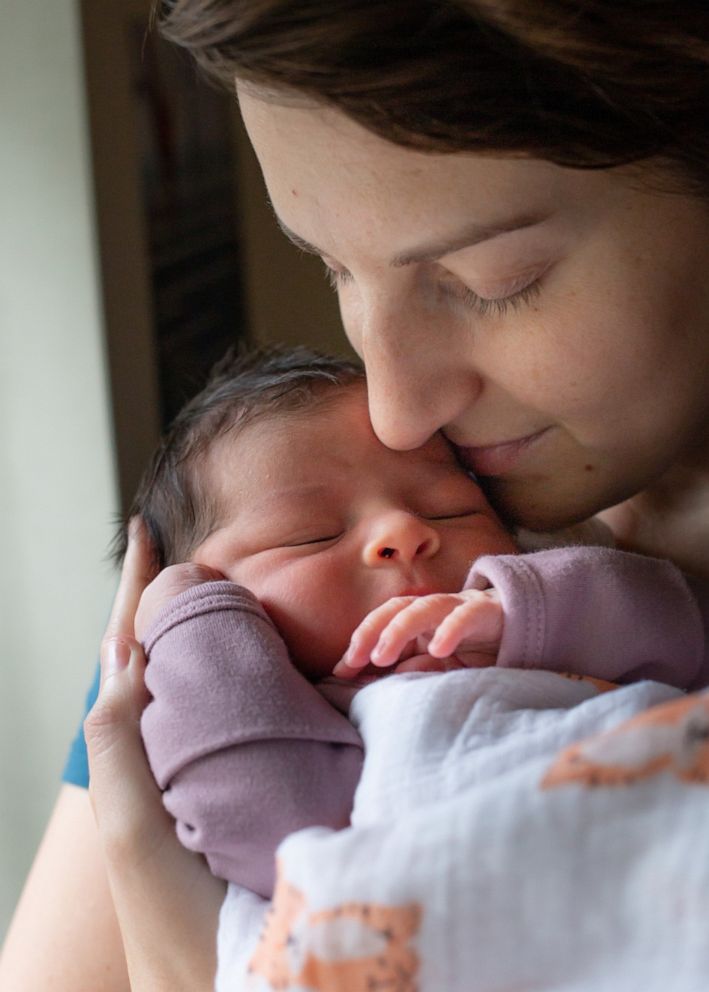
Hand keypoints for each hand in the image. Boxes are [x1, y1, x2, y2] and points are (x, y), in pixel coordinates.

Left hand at [84, 518, 224, 990]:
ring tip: (217, 591)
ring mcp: (201, 773)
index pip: (127, 653)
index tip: (142, 533)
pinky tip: (269, 662)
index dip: (133, 592)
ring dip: (200, 634)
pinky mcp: (240, 794)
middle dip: (163, 603)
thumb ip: (117, 742)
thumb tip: (128, 651)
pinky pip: (238, 719)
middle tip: (181, 555)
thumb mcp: (131, 832)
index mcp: (131, 758)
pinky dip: (244, 680)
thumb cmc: (173, 926)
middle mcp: (164, 756)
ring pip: (196, 685)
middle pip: (158, 659)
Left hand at [333, 588, 502, 678]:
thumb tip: (380, 681)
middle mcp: (435, 609)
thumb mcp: (443, 666)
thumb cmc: (478, 648)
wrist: (525, 626)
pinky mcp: (487, 612)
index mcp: (420, 619)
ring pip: (425, 607)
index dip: (360, 641)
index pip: (383, 622)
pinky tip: (438, 648)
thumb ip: (415, 669)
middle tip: (354, 660)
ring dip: (399, 629)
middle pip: (396, 608)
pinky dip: (450, 629)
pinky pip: (466, 616)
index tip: (340, 670)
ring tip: (381, 656)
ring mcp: (460, 606)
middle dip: (371, 631)